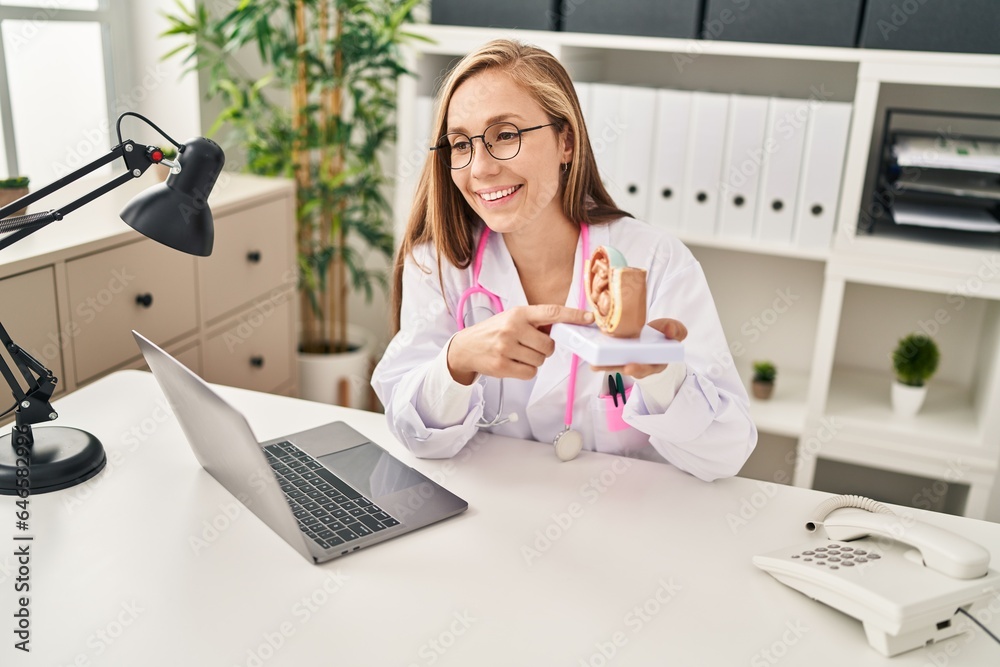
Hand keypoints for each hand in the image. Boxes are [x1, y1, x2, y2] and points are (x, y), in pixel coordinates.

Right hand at [448, 305, 594, 384]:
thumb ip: (536, 322)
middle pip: (549, 345)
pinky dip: (527, 371)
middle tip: (531, 345)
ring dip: (535, 360)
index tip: (589, 318)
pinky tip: (515, 363)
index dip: (573, 316)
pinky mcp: (502, 366)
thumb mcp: (513, 318)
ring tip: (519, 353)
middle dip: (545, 349)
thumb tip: (564, 327)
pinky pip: (530, 373)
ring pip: (540, 361)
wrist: (466, 347)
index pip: (552, 312)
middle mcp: (513, 328)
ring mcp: (506, 348)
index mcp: (519, 313)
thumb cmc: (495, 331)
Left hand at [591, 318, 687, 379]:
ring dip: (606, 366)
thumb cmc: (664, 332)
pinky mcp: (619, 356)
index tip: (630, 367)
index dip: (639, 369)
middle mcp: (641, 364)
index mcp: (657, 361)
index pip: (648, 368)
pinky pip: (609, 358)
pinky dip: (600, 358)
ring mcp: (629, 360)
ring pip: (617, 366)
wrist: (652, 331)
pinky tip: (591, 356)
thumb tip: (669, 330)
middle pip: (629, 370)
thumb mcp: (673, 329)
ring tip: (595, 365)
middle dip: (619, 369)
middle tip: (606, 367)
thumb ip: (675, 330)